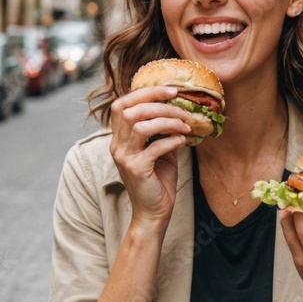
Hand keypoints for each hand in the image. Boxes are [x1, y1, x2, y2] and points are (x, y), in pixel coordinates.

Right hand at [109, 86, 192, 226]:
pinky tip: (183, 140)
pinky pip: (154, 147)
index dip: (145, 92)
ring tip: (185, 124)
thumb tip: (179, 108)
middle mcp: (117, 145)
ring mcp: (124, 157)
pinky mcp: (136, 169)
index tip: (170, 90)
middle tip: (181, 105)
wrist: (154, 212)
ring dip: (167, 120)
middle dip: (158, 102)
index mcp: (119, 137)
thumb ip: (163, 130)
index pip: (122, 104)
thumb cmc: (158, 180)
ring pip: (140, 125)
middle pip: (130, 110)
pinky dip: (171, 140)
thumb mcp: (160, 149)